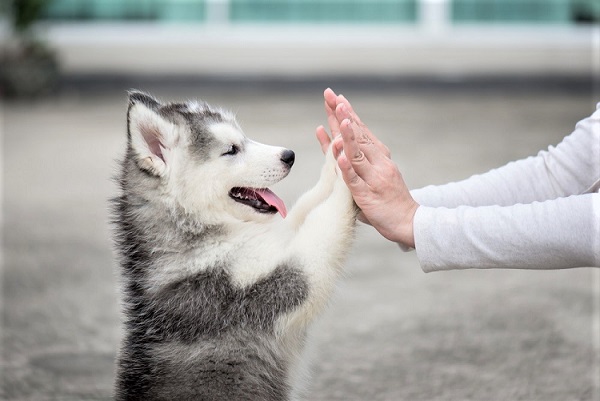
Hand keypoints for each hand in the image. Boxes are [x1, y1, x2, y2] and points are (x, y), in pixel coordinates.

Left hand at [316, 88, 418, 247]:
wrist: (409, 221)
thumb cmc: (389, 199)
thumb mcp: (374, 174)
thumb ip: (356, 160)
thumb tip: (338, 145)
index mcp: (379, 156)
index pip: (361, 130)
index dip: (348, 114)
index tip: (336, 97)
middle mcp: (378, 162)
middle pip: (357, 135)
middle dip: (343, 115)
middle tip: (332, 96)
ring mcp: (373, 178)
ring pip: (357, 153)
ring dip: (347, 135)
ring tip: (339, 118)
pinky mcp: (367, 195)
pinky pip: (355, 180)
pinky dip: (347, 168)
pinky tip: (339, 156)